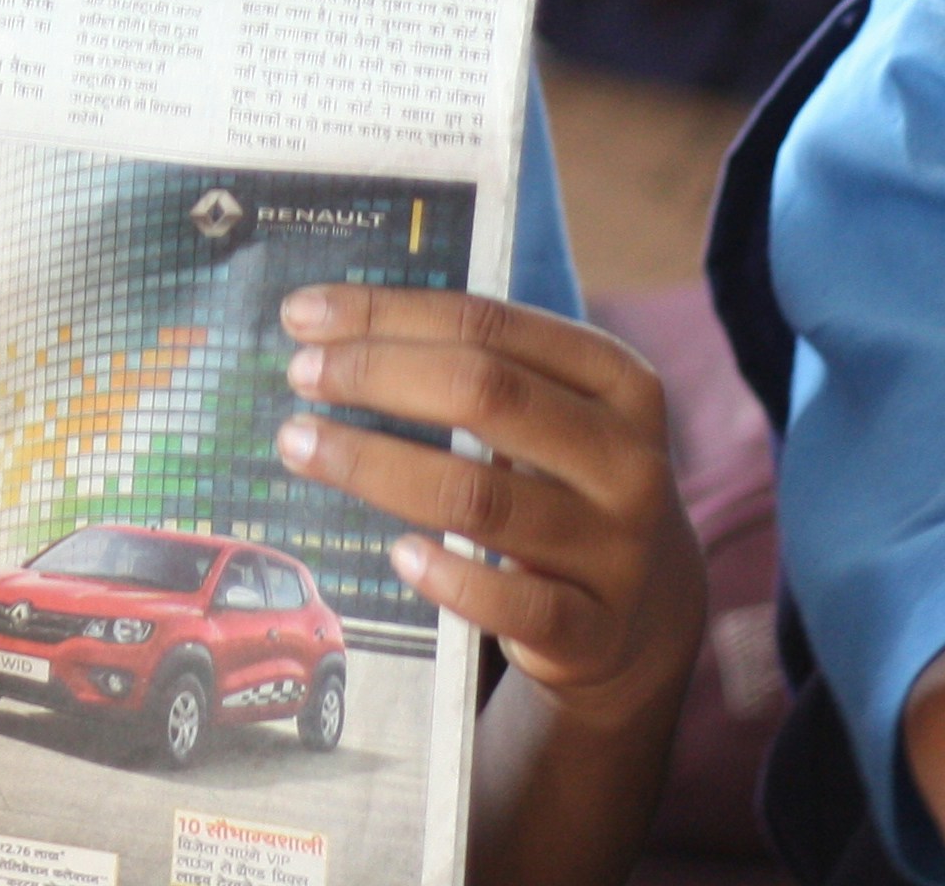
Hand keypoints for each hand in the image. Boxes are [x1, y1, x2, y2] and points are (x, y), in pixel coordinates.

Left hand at [271, 284, 702, 734]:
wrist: (646, 608)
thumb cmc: (566, 481)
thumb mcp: (552, 413)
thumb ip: (473, 370)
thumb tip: (329, 330)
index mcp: (616, 381)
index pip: (488, 325)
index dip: (388, 314)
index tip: (303, 315)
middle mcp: (627, 460)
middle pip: (485, 394)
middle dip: (375, 375)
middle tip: (298, 375)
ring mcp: (617, 550)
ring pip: (481, 497)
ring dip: (375, 466)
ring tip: (299, 446)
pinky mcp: (593, 631)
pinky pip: (514, 602)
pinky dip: (450, 577)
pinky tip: (397, 554)